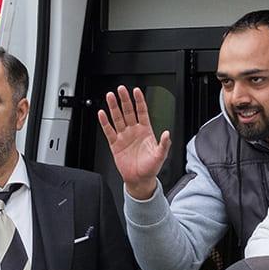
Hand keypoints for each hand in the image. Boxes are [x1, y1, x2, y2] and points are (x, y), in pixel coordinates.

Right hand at [98, 86, 170, 200]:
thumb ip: (164, 144)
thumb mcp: (160, 156)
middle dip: (124, 100)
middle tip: (120, 89)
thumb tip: (167, 134)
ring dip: (113, 107)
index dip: (139, 101)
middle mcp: (134, 131)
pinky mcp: (115, 144)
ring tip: (110, 96)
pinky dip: (105, 123)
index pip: (142, 111)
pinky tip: (102, 114)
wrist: (139, 180)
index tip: (136, 91)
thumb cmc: (151, 168)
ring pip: (117, 118)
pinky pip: (109, 131)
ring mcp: (124, 136)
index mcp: (146, 131)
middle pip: (128, 111)